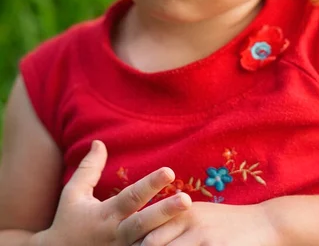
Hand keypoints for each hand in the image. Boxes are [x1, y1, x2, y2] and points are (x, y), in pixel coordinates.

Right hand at [39, 140, 191, 245]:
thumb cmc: (68, 223)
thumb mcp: (74, 194)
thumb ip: (89, 168)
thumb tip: (100, 142)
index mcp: (105, 215)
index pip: (130, 197)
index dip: (150, 185)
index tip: (169, 171)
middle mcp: (116, 236)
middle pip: (144, 224)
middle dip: (166, 212)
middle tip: (187, 199)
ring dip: (169, 235)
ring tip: (190, 221)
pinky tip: (182, 242)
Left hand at [131, 200, 281, 245]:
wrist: (267, 224)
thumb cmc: (230, 224)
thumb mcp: (201, 215)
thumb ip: (177, 223)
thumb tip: (148, 237)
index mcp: (181, 210)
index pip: (146, 229)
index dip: (134, 245)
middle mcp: (187, 220)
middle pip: (151, 243)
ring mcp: (201, 237)